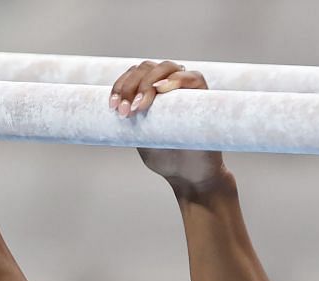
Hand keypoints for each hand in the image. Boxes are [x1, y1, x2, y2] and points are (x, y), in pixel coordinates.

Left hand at [111, 61, 227, 190]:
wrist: (189, 175)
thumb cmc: (164, 156)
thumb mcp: (140, 136)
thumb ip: (131, 120)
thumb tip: (118, 107)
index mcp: (150, 92)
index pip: (132, 75)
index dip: (120, 87)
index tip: (113, 108)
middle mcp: (168, 84)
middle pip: (146, 68)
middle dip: (131, 87)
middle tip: (126, 112)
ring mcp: (187, 88)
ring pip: (166, 67)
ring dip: (148, 83)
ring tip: (140, 106)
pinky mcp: (204, 95)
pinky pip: (193, 77)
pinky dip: (176, 80)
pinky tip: (162, 89)